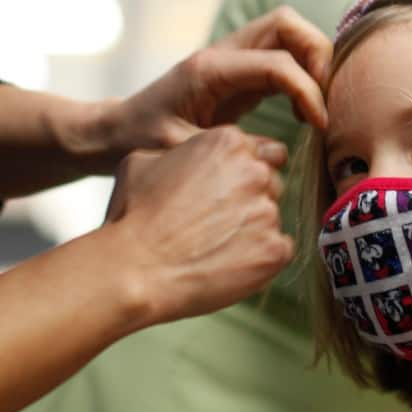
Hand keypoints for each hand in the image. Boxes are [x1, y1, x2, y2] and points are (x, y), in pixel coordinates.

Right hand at [101, 126, 292, 326]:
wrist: (136, 269)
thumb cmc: (133, 215)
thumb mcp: (144, 162)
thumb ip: (182, 153)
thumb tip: (193, 158)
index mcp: (227, 143)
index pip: (255, 154)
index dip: (234, 176)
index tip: (216, 195)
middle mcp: (255, 172)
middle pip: (269, 184)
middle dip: (247, 201)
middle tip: (212, 224)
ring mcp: (268, 212)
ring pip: (271, 218)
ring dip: (251, 230)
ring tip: (212, 247)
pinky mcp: (275, 250)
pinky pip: (278, 250)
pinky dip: (259, 259)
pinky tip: (226, 263)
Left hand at [103, 6, 331, 155]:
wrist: (120, 132)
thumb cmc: (142, 143)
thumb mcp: (181, 152)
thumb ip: (229, 150)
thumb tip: (277, 152)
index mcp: (210, 69)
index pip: (277, 62)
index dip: (308, 90)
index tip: (320, 124)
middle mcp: (224, 53)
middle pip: (288, 24)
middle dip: (318, 56)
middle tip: (326, 101)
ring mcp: (233, 58)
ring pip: (289, 33)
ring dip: (314, 62)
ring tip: (317, 107)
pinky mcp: (240, 72)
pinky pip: (283, 56)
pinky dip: (303, 75)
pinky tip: (302, 111)